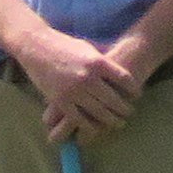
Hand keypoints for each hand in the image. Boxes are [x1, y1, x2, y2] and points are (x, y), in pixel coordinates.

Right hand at [13, 31, 141, 142]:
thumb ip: (103, 60)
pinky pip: (79, 118)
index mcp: (98, 62)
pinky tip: (97, 128)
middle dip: (125, 109)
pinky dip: (90, 126)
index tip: (136, 95)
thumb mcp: (88, 48)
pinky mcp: (59, 101)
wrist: (35, 46)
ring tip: (118, 122)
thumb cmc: (64, 45)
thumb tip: (120, 69)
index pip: (125, 80)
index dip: (134, 90)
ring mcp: (73, 91)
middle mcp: (87, 78)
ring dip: (112, 120)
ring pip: (99, 112)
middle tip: (129, 112)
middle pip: (114, 99)